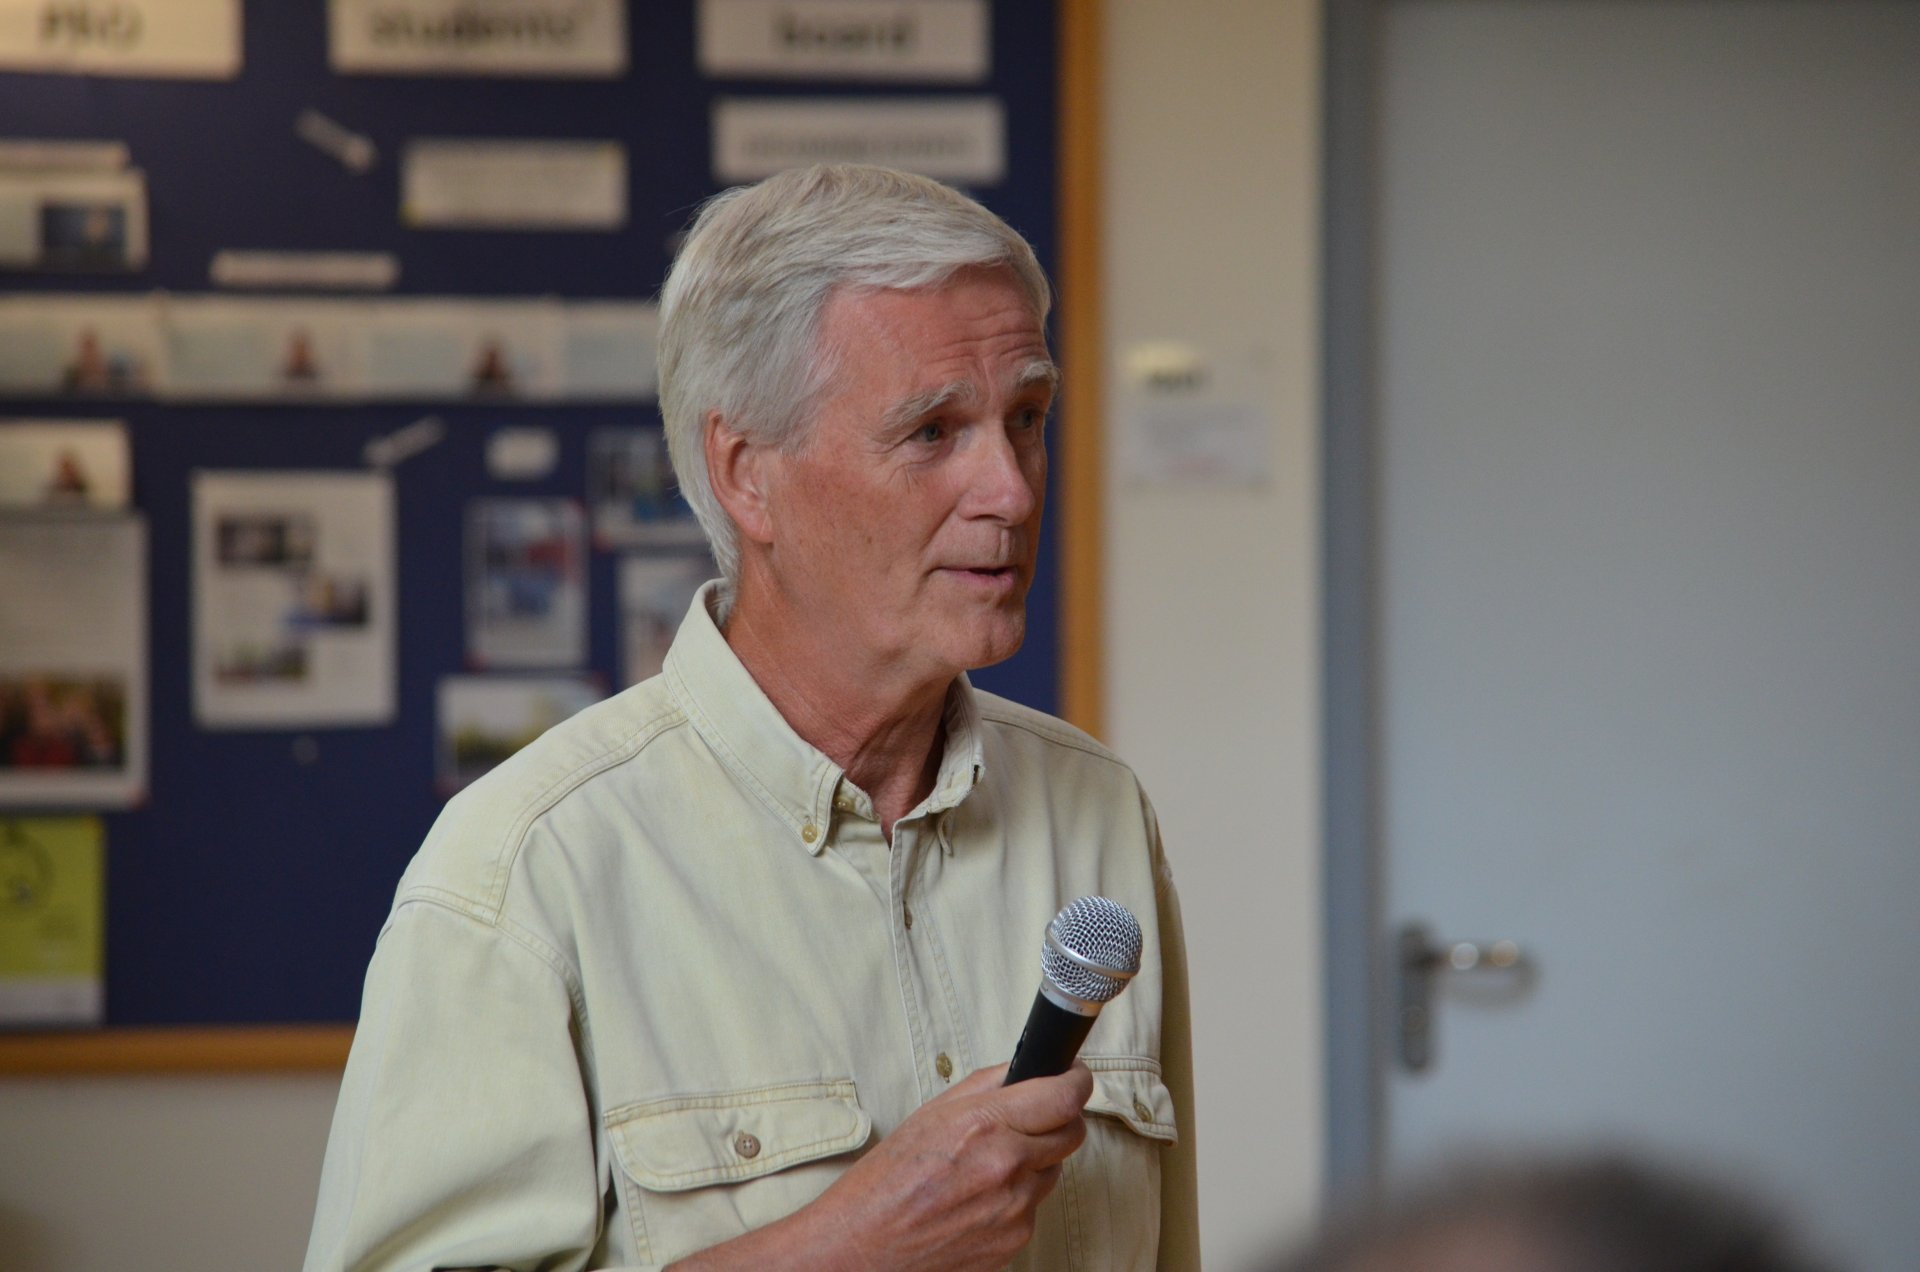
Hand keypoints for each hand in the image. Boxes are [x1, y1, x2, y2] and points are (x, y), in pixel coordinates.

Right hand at [670, 1061, 1092, 1271]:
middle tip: (1037, 1115)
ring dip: (1034, 1163)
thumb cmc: (883, 1183)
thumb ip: (985, 1087)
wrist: (861, 1250)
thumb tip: (1024, 1068)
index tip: (1074, 1074)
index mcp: (985, 1126)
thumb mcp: (931, 1115)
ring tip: (987, 1166)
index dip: (1076, 1079)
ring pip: (1052, 1172)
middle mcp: (1008, 1167)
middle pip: (1072, 1133)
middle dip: (1060, 1119)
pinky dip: (1015, 1200)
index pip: (1065, 1095)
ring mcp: (1015, 1210)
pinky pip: (1032, 1209)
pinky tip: (978, 1200)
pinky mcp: (1015, 1242)